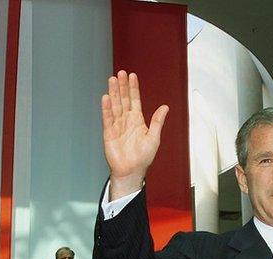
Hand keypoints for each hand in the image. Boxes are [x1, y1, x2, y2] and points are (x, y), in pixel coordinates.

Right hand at [101, 70, 168, 197]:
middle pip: (123, 99)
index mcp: (137, 120)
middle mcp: (126, 120)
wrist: (132, 171)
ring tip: (112, 80)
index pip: (134, 100)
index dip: (133, 88)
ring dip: (113, 93)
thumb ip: (157, 121)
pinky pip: (108, 118)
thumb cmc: (143, 157)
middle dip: (122, 86)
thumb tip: (165, 107)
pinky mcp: (109, 133)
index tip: (132, 76)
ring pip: (115, 106)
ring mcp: (117, 126)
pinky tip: (106, 98)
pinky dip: (107, 108)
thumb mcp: (154, 137)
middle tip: (121, 73)